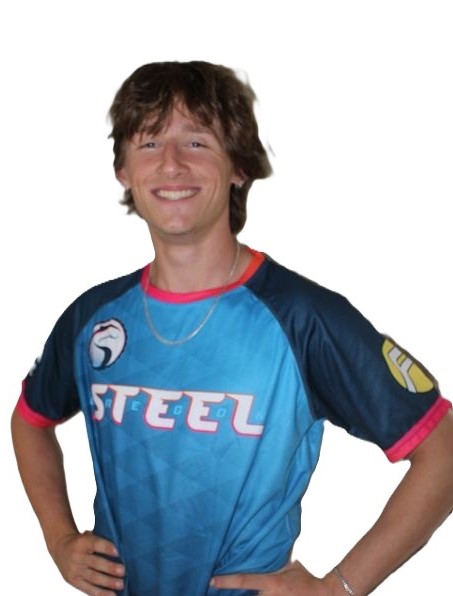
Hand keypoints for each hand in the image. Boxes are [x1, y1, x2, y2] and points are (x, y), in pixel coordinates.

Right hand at [50, 530, 124, 594]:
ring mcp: (75, 570)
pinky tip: (111, 595)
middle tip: (122, 571)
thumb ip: (100, 540)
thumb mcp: (88, 536)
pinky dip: (100, 593)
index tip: (117, 552)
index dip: (106, 548)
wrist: (60, 548)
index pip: (95, 544)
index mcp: (83, 542)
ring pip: (93, 577)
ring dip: (108, 582)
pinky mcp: (73, 581)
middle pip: (95, 563)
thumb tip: (120, 548)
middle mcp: (78, 556)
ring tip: (120, 584)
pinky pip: (87, 589)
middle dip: (110, 568)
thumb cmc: (82, 541)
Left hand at [211, 560, 331, 594]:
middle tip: (209, 591)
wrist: (325, 595)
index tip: (211, 580)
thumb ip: (277, 562)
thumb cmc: (307, 580)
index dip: (227, 581)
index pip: (244, 580)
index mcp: (272, 582)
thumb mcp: (291, 566)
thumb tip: (267, 549)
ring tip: (222, 595)